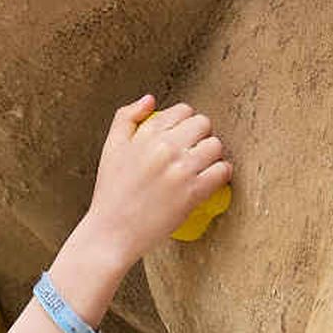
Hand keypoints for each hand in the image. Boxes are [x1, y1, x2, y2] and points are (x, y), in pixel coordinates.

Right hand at [82, 95, 230, 262]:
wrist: (111, 232)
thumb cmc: (111, 194)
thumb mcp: (111, 148)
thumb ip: (126, 118)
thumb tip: (150, 99)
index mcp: (147, 135)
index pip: (182, 111)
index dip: (185, 122)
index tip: (183, 135)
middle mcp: (165, 148)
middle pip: (203, 124)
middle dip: (201, 135)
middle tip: (194, 150)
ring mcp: (181, 170)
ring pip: (216, 145)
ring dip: (213, 154)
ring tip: (203, 165)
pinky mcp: (193, 193)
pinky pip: (222, 171)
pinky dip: (222, 173)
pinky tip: (212, 178)